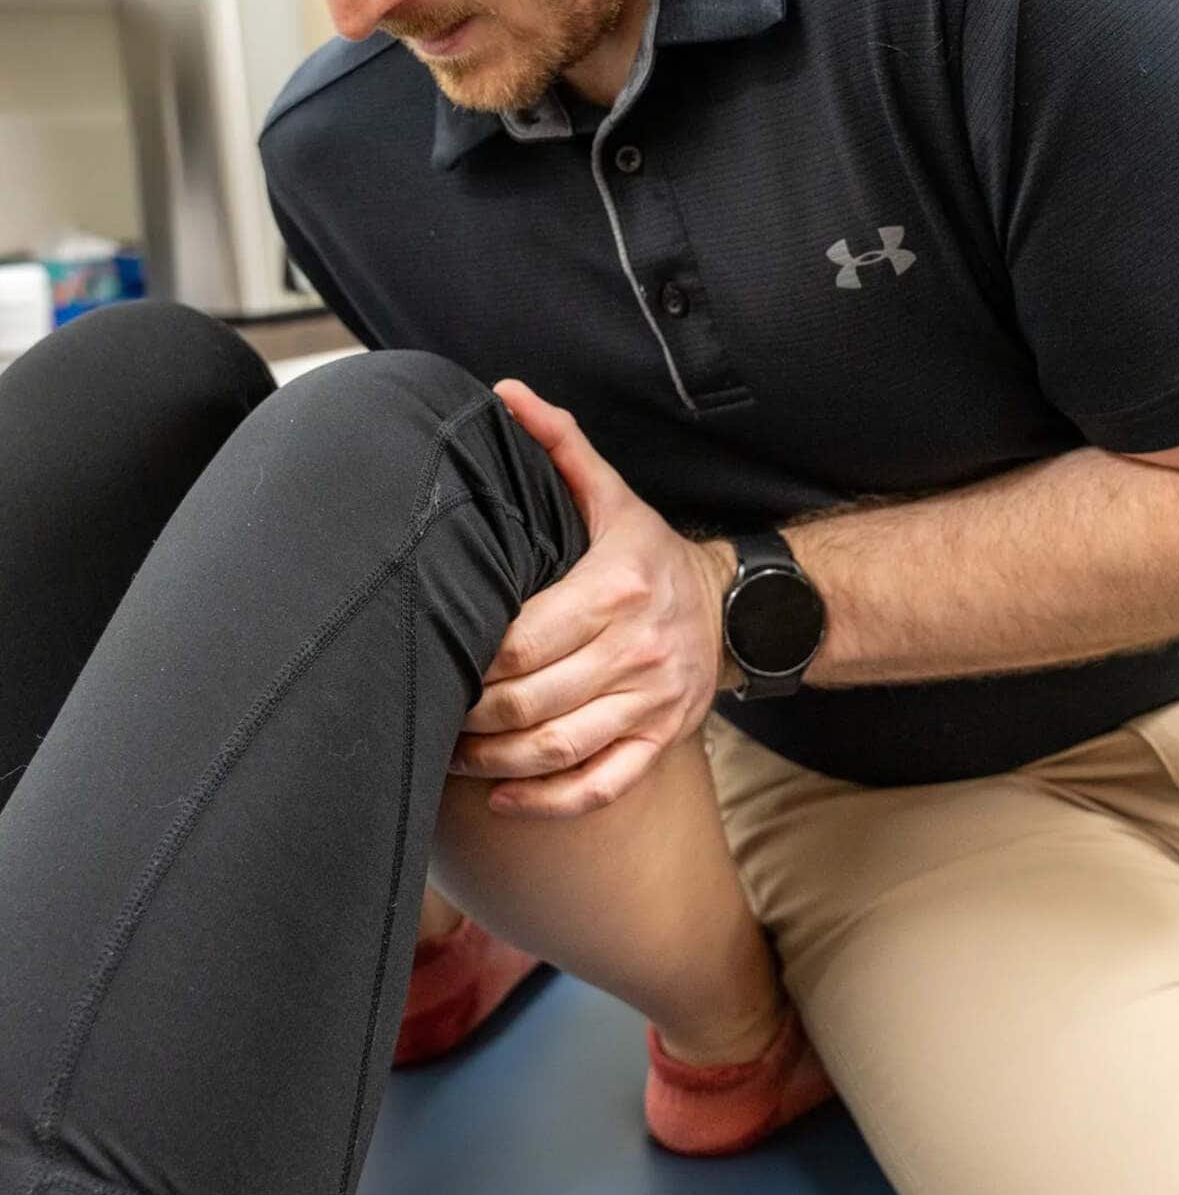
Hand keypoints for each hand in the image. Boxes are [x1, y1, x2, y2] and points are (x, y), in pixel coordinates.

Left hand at [447, 380, 736, 817]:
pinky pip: (601, 786)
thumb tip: (504, 393)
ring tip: (451, 754)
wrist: (734, 607)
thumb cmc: (649, 554)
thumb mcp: (611, 495)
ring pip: (559, 749)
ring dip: (493, 762)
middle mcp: (637, 649)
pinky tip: (502, 797)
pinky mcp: (660, 740)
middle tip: (429, 709)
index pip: (524, 639)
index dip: (470, 659)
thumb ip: (557, 445)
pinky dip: (547, 801)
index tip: (434, 656)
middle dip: (470, 715)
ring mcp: (652, 701)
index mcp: (616, 586)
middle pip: (531, 700)